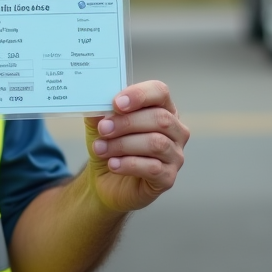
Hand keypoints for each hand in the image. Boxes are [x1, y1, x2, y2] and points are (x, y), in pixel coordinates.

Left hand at [83, 80, 188, 212]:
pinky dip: (128, 164)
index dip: (140, 95)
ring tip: (100, 148)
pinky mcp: (168, 178)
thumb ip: (99, 112)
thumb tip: (96, 102)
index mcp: (162, 109)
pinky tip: (113, 164)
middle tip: (103, 129)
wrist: (105, 180)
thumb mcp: (99, 126)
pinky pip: (153, 168)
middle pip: (160, 118)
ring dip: (124, 144)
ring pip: (156, 143)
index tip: (116, 103)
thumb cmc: (110, 146)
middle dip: (127, 123)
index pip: (160, 92)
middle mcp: (175, 131)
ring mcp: (175, 155)